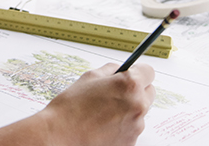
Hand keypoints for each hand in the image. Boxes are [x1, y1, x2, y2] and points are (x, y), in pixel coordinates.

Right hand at [39, 63, 155, 145]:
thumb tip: (120, 70)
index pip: (149, 72)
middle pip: (149, 93)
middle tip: (117, 93)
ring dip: (128, 110)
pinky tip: (103, 126)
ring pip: (139, 112)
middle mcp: (138, 106)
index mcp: (129, 86)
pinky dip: (122, 126)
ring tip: (103, 113)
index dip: (138, 71)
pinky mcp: (130, 143)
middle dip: (136, 90)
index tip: (131, 74)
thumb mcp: (89, 77)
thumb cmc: (71, 108)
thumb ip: (111, 71)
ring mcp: (136, 127)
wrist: (60, 137)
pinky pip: (131, 128)